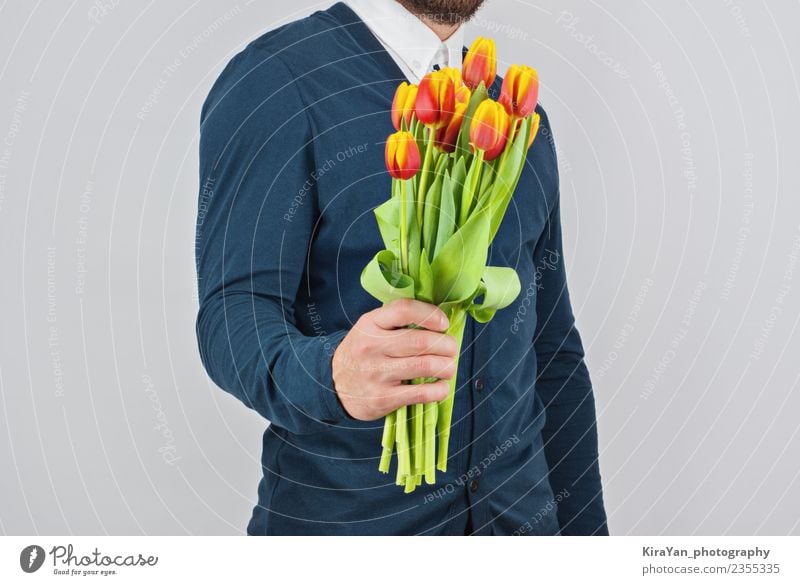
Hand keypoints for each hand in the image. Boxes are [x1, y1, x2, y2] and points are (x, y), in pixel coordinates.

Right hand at [332, 299, 457, 420]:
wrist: (333, 385)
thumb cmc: (362, 352)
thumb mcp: (370, 328)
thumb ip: (396, 321)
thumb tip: (438, 320)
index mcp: (370, 324)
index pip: (404, 310)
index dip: (430, 315)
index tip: (443, 323)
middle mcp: (372, 347)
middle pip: (420, 341)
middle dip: (445, 345)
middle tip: (451, 348)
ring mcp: (377, 373)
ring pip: (425, 366)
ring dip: (446, 367)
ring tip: (448, 367)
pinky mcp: (383, 398)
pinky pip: (420, 393)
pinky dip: (439, 390)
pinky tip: (441, 387)